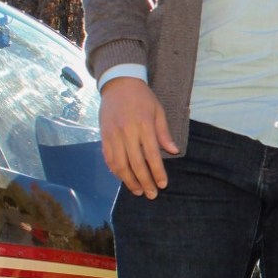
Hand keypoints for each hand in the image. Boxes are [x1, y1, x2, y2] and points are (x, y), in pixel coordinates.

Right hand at [98, 76, 178, 197]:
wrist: (118, 83)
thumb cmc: (142, 98)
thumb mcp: (158, 111)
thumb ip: (164, 133)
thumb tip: (174, 151)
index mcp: (144, 126)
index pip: (152, 155)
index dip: (157, 172)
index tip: (163, 185)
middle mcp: (127, 132)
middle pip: (135, 164)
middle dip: (144, 182)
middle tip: (151, 194)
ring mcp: (113, 135)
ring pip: (119, 164)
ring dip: (128, 180)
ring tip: (137, 191)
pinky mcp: (103, 136)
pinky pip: (108, 158)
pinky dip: (115, 171)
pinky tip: (123, 178)